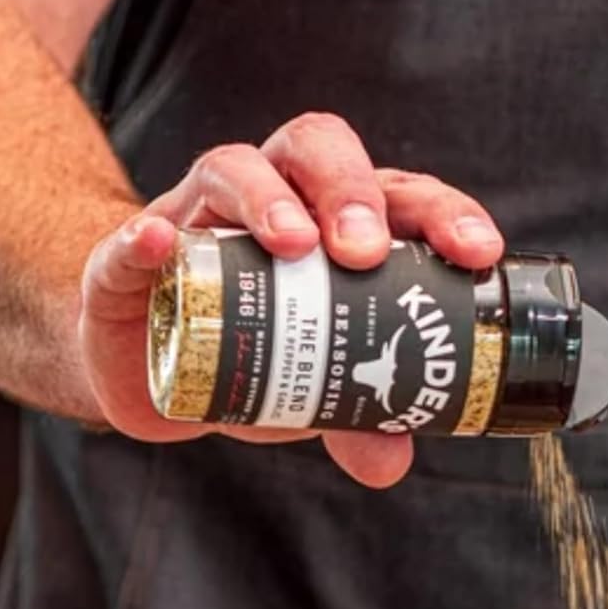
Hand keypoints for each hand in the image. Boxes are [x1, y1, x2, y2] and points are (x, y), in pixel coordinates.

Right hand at [77, 111, 503, 486]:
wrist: (142, 367)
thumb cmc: (247, 353)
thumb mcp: (309, 389)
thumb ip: (355, 416)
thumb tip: (393, 459)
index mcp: (333, 221)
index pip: (395, 191)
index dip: (441, 210)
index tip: (477, 251)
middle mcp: (272, 196)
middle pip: (316, 149)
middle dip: (351, 190)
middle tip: (368, 251)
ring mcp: (198, 215)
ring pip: (233, 167)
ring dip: (267, 199)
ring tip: (292, 246)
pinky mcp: (131, 256)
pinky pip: (133, 232)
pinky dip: (145, 236)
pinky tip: (160, 244)